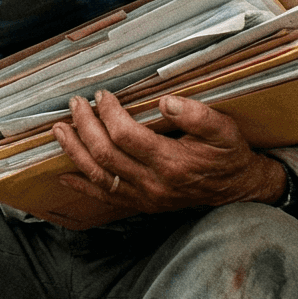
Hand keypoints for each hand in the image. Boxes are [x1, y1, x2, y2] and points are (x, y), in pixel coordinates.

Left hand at [47, 91, 285, 229]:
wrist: (238, 189)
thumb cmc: (229, 155)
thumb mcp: (224, 130)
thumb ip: (197, 115)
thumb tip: (166, 102)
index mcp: (172, 163)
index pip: (126, 136)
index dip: (109, 114)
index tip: (103, 95)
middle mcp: (154, 183)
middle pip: (105, 155)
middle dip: (85, 126)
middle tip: (76, 104)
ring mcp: (145, 197)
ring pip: (99, 177)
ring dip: (75, 151)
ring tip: (60, 129)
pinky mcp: (141, 203)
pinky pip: (106, 196)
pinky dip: (82, 186)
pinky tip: (64, 175)